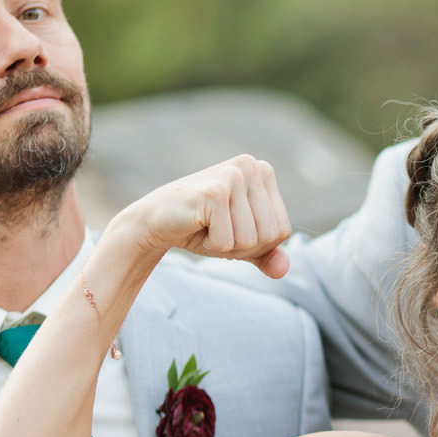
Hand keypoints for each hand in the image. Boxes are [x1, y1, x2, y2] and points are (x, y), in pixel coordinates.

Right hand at [116, 155, 293, 276]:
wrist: (153, 221)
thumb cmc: (201, 228)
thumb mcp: (240, 242)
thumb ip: (267, 254)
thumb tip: (283, 270)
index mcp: (264, 172)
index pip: (282, 230)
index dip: (257, 244)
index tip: (231, 228)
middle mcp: (252, 166)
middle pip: (270, 236)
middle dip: (242, 246)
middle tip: (216, 229)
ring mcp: (234, 176)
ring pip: (251, 240)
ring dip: (226, 246)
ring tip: (206, 226)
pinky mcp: (215, 192)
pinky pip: (228, 242)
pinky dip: (211, 245)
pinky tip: (196, 225)